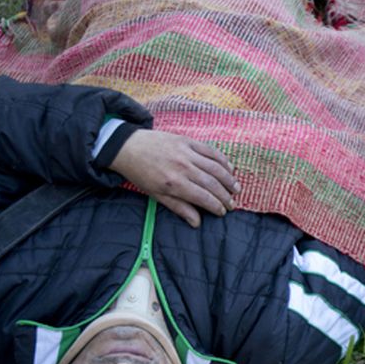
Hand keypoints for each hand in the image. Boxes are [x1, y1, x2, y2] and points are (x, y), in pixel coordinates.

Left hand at [109, 130, 239, 226]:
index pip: (204, 197)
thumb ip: (179, 208)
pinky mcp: (188, 141)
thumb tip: (197, 223)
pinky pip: (211, 151)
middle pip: (213, 183)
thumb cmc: (141, 174)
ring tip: (236, 189)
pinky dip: (222, 159)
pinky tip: (230, 168)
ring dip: (229, 179)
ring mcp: (187, 152)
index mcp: (174, 183)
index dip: (216, 206)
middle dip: (225, 196)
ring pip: (216, 167)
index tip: (222, 212)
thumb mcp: (156, 195)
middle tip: (232, 204)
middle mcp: (183, 167)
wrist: (128, 147)